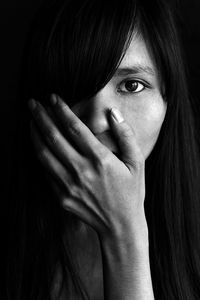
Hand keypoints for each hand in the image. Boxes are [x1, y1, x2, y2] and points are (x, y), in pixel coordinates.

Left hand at [28, 94, 145, 238]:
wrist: (120, 226)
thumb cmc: (131, 193)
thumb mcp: (137, 163)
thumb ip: (126, 135)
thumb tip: (113, 113)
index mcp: (100, 160)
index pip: (75, 128)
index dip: (62, 110)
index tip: (53, 98)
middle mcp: (81, 170)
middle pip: (54, 138)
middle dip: (41, 117)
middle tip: (32, 103)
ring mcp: (68, 185)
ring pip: (44, 154)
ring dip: (34, 135)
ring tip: (29, 121)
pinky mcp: (61, 196)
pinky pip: (45, 172)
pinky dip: (39, 156)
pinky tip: (37, 146)